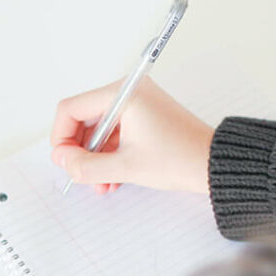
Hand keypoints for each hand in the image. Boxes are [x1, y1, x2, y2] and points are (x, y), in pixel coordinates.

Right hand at [50, 78, 213, 193]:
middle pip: (83, 119)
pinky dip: (108, 154)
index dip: (61, 137)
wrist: (214, 164)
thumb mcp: (124, 167)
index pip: (71, 109)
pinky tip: (112, 177)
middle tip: (81, 173)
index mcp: (123, 94)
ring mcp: (136, 104)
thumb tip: (62, 159)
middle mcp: (128, 93)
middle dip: (80, 151)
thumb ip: (85, 165)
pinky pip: (114, 133)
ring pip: (98, 130)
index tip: (64, 160)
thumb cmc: (180, 159)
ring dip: (94, 158)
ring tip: (100, 182)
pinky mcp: (143, 116)